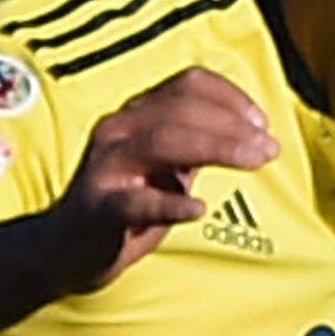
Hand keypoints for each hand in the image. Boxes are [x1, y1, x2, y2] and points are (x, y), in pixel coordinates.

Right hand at [38, 69, 274, 295]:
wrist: (65, 250)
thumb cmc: (124, 205)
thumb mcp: (165, 166)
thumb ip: (195, 145)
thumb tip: (248, 133)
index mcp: (136, 114)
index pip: (186, 85)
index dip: (231, 97)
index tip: (262, 122)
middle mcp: (118, 130)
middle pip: (181, 109)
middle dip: (233, 126)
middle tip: (269, 148)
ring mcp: (106, 167)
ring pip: (163, 141)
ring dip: (216, 148)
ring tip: (252, 163)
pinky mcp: (99, 207)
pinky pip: (136, 201)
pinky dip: (170, 204)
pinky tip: (198, 209)